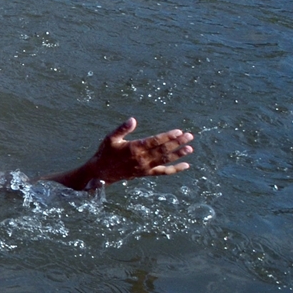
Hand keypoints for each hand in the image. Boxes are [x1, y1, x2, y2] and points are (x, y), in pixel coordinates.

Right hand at [57, 118, 193, 189]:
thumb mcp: (110, 138)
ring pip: (165, 160)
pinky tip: (186, 165)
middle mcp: (142, 158)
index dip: (167, 136)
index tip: (178, 131)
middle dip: (177, 143)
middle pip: (163, 150)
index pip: (155, 141)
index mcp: (134, 148)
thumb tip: (133, 119)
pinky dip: (175, 169)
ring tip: (190, 148)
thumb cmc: (106, 153)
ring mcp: (145, 167)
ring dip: (178, 154)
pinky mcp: (147, 173)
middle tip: (189, 136)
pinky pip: (163, 172)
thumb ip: (122, 129)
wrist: (102, 172)